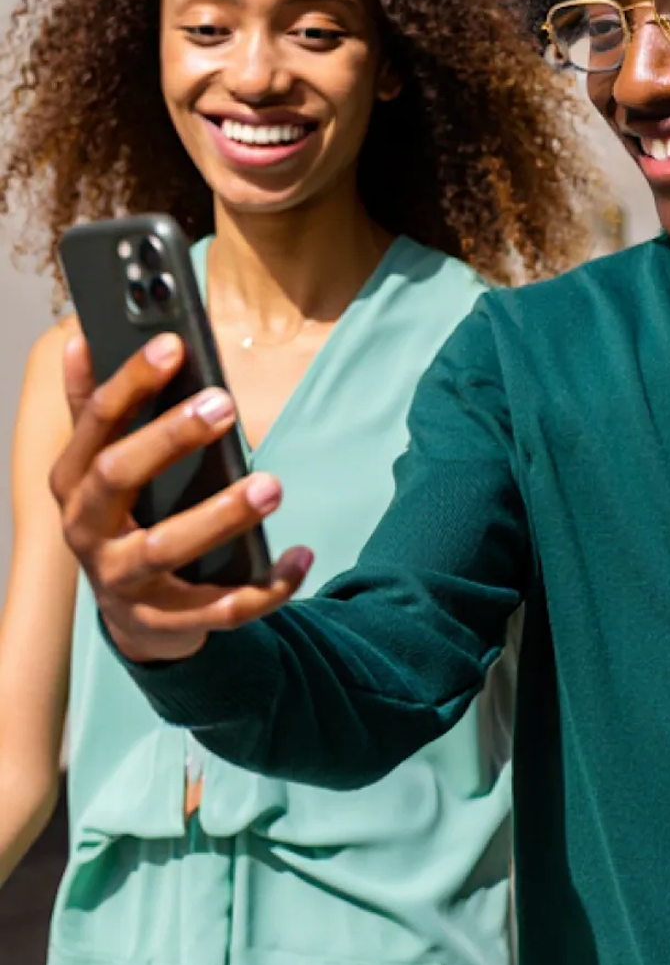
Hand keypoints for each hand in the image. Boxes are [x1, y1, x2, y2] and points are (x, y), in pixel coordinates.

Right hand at [49, 331, 311, 664]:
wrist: (133, 615)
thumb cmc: (126, 519)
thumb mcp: (102, 466)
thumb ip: (93, 410)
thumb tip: (79, 341)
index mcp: (74, 482)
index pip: (96, 422)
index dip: (129, 381)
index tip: (173, 344)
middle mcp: (87, 531)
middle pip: (117, 475)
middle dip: (169, 437)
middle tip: (224, 405)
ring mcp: (123, 581)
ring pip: (167, 547)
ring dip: (222, 515)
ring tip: (273, 486)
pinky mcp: (164, 624)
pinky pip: (220, 610)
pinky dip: (265, 588)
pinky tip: (300, 558)